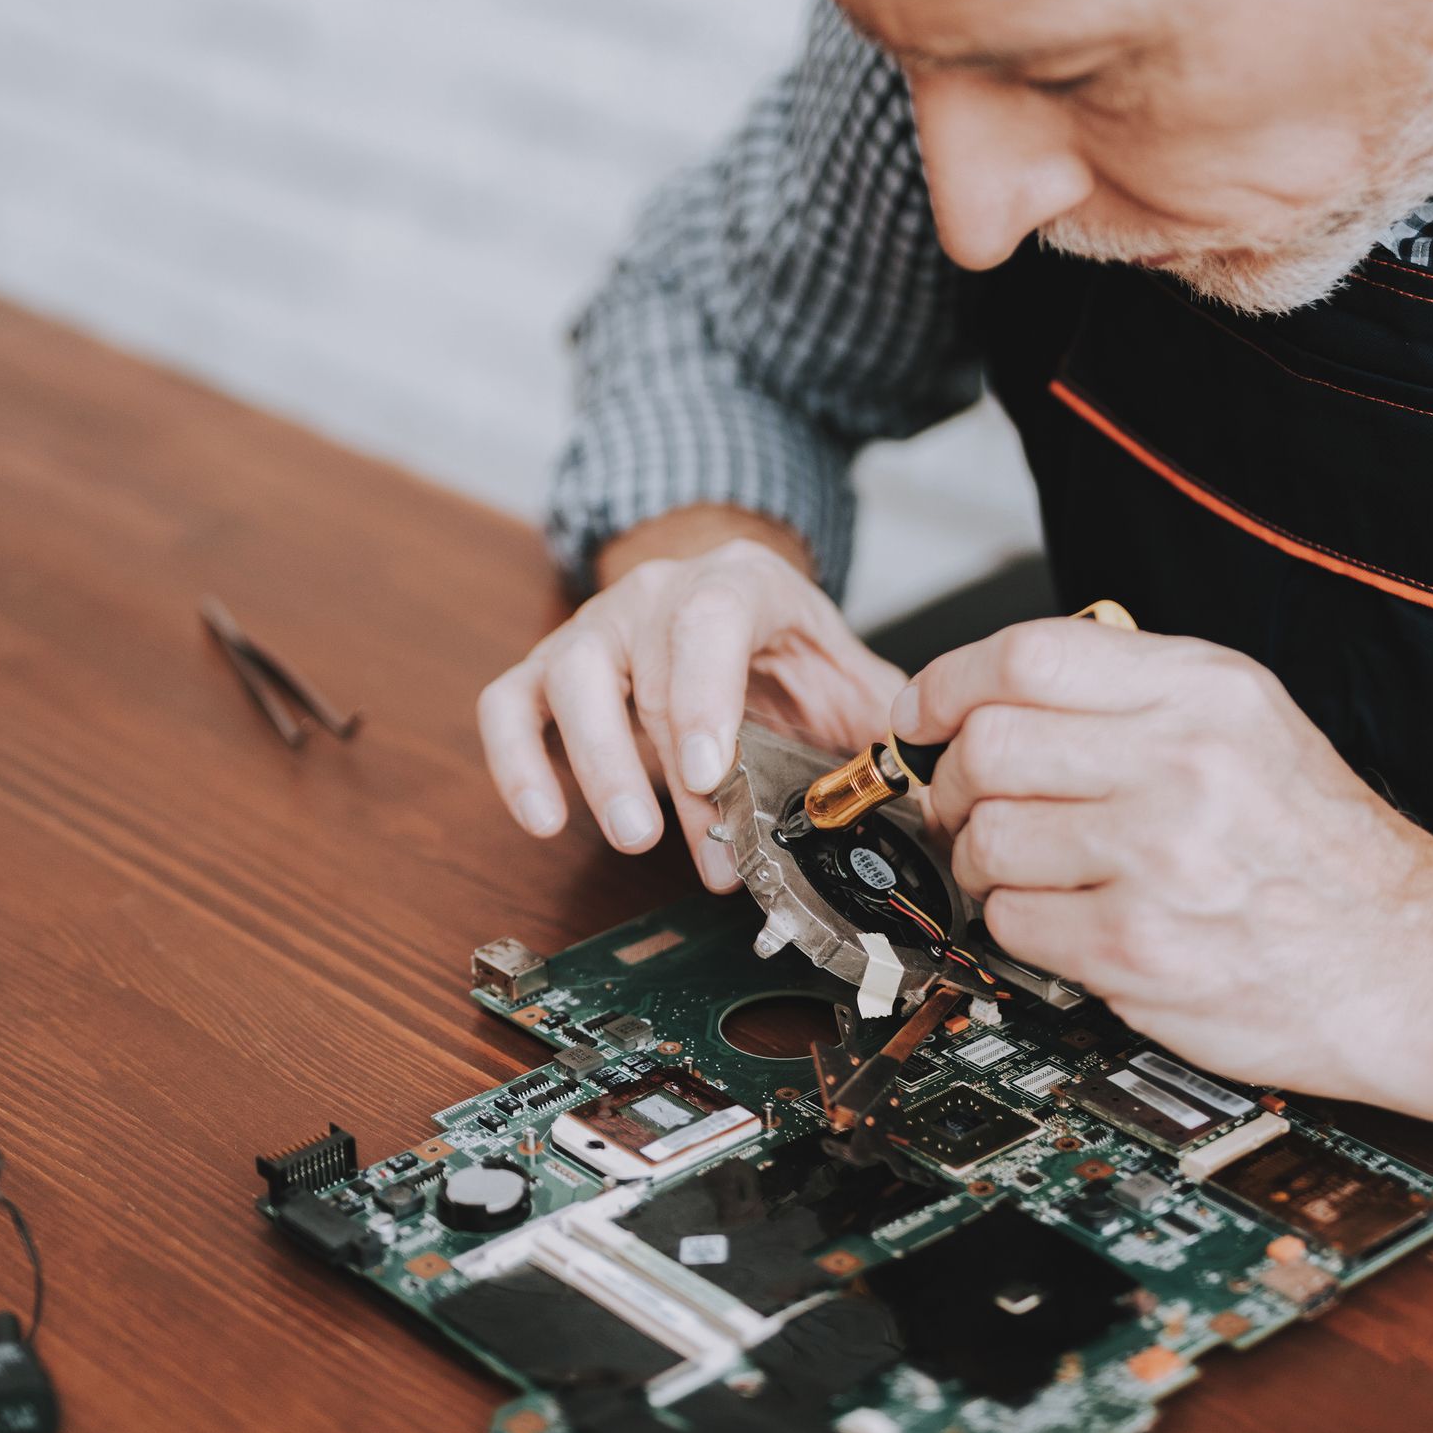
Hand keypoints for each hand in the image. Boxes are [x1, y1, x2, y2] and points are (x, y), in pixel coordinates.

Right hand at [478, 534, 904, 889]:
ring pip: (569, 678)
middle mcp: (658, 593)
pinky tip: (544, 818)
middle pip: (646, 666)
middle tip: (708, 849)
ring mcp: (597, 626)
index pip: (712, 620)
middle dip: (673, 768)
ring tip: (634, 835)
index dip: (705, 695)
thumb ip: (885, 731)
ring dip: (598, 764)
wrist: (734, 612)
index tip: (711, 773)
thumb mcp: (852, 682)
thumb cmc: (793, 658)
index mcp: (741, 583)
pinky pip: (509, 705)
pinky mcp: (550, 668)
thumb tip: (923, 792)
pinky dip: (517, 762)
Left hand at [903, 619, 1432, 1102]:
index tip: (920, 715)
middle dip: (951, 781)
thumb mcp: (1251, 724)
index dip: (945, 685)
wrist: (1414, 966)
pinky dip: (1020, 926)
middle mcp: (1183, 764)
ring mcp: (1160, 860)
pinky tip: (1067, 923)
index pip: (1026, 656)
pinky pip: (1014, 923)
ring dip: (982, 862)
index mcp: (1205, 692)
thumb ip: (1135, 692)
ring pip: (987, 838)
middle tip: (966, 805)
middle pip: (986, 746)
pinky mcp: (1139, 951)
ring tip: (1026, 872)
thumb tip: (990, 692)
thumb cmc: (1324, 851)